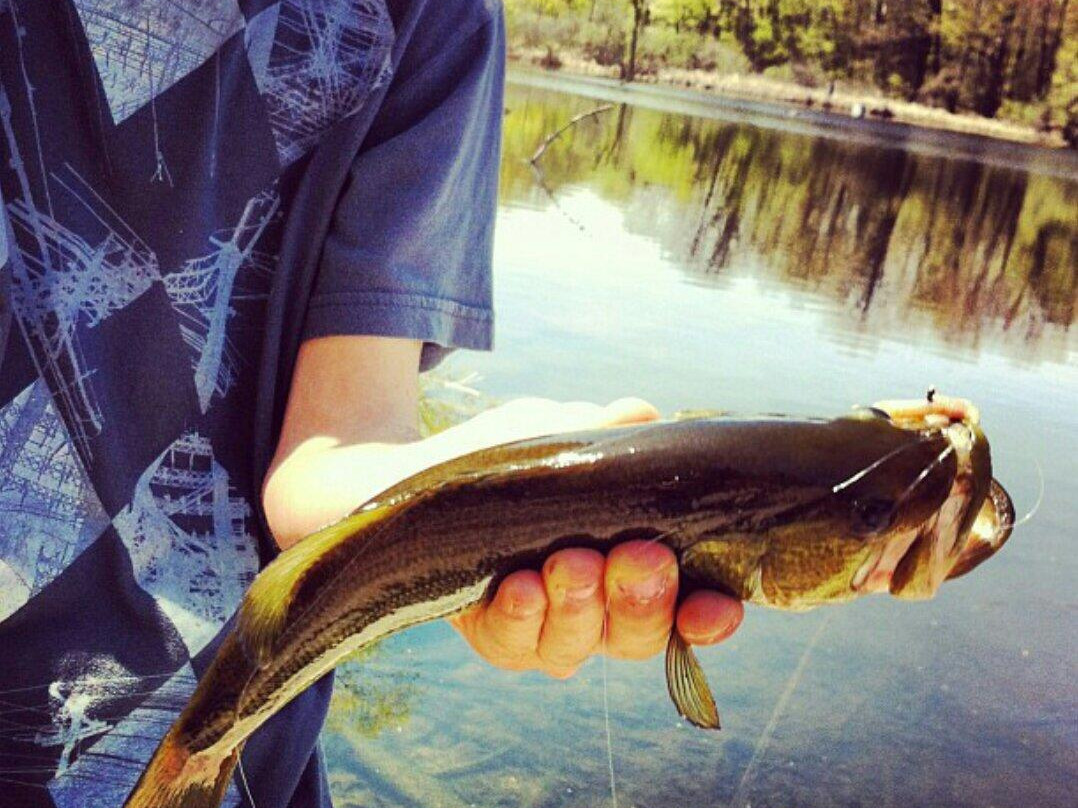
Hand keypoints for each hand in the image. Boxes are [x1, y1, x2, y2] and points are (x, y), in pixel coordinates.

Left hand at [446, 397, 743, 677]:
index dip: (710, 619)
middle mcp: (605, 615)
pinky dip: (521, 616)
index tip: (715, 606)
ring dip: (579, 605)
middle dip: (643, 600)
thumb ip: (606, 431)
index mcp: (645, 573)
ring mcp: (551, 631)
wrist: (439, 477)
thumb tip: (641, 416)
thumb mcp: (562, 433)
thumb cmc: (523, 456)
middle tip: (640, 557)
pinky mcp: (499, 636)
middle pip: (639, 635)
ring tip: (571, 562)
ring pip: (576, 644)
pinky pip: (513, 642)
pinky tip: (522, 586)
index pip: (693, 611)